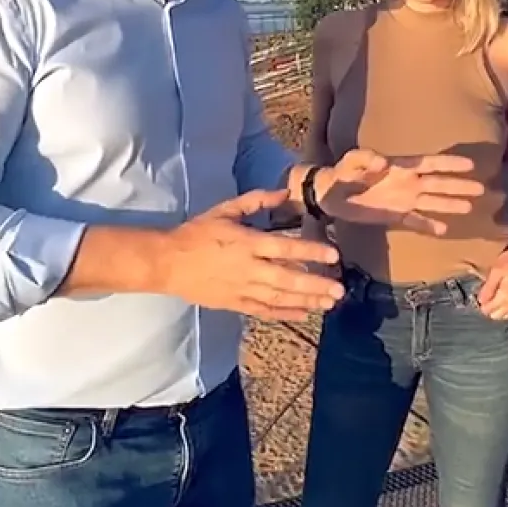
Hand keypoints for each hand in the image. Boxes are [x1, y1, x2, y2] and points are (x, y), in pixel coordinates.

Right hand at [161, 189, 343, 321]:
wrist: (168, 262)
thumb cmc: (198, 232)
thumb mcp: (226, 209)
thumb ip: (257, 200)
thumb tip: (285, 192)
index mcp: (247, 243)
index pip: (285, 247)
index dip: (311, 251)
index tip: (334, 256)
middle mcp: (249, 268)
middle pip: (288, 279)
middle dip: (316, 285)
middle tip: (340, 290)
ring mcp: (242, 289)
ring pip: (279, 298)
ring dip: (306, 301)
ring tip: (329, 304)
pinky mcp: (235, 304)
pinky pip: (264, 311)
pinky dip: (284, 314)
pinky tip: (303, 314)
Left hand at [319, 149, 483, 234]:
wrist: (329, 194)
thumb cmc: (341, 172)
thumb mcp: (351, 160)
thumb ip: (365, 157)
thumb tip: (384, 161)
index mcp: (399, 167)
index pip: (429, 163)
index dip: (449, 164)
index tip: (471, 164)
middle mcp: (406, 183)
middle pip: (438, 184)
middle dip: (459, 186)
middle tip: (482, 189)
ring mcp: (402, 199)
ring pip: (432, 202)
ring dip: (450, 205)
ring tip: (470, 208)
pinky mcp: (394, 215)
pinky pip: (415, 221)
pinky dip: (428, 225)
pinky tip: (443, 230)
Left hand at [476, 241, 507, 320]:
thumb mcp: (496, 271)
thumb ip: (488, 288)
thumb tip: (480, 301)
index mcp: (506, 296)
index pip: (490, 310)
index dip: (481, 306)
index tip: (477, 298)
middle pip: (497, 316)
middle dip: (489, 310)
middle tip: (484, 299)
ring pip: (506, 315)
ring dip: (498, 311)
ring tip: (491, 301)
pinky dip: (506, 309)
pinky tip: (502, 302)